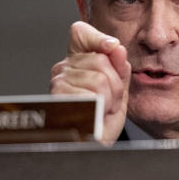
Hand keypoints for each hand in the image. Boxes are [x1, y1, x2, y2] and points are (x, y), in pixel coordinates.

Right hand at [50, 21, 130, 143]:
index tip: (112, 47)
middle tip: (108, 100)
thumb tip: (117, 49)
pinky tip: (94, 114)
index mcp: (77, 62)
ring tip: (101, 109)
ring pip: (99, 78)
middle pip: (100, 59)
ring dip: (110, 98)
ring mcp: (60, 82)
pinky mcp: (60, 97)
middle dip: (115, 82)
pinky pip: (93, 93)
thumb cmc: (101, 122)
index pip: (80, 33)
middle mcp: (64, 69)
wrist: (92, 146)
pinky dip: (101, 107)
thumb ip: (119, 68)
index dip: (97, 37)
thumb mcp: (117, 90)